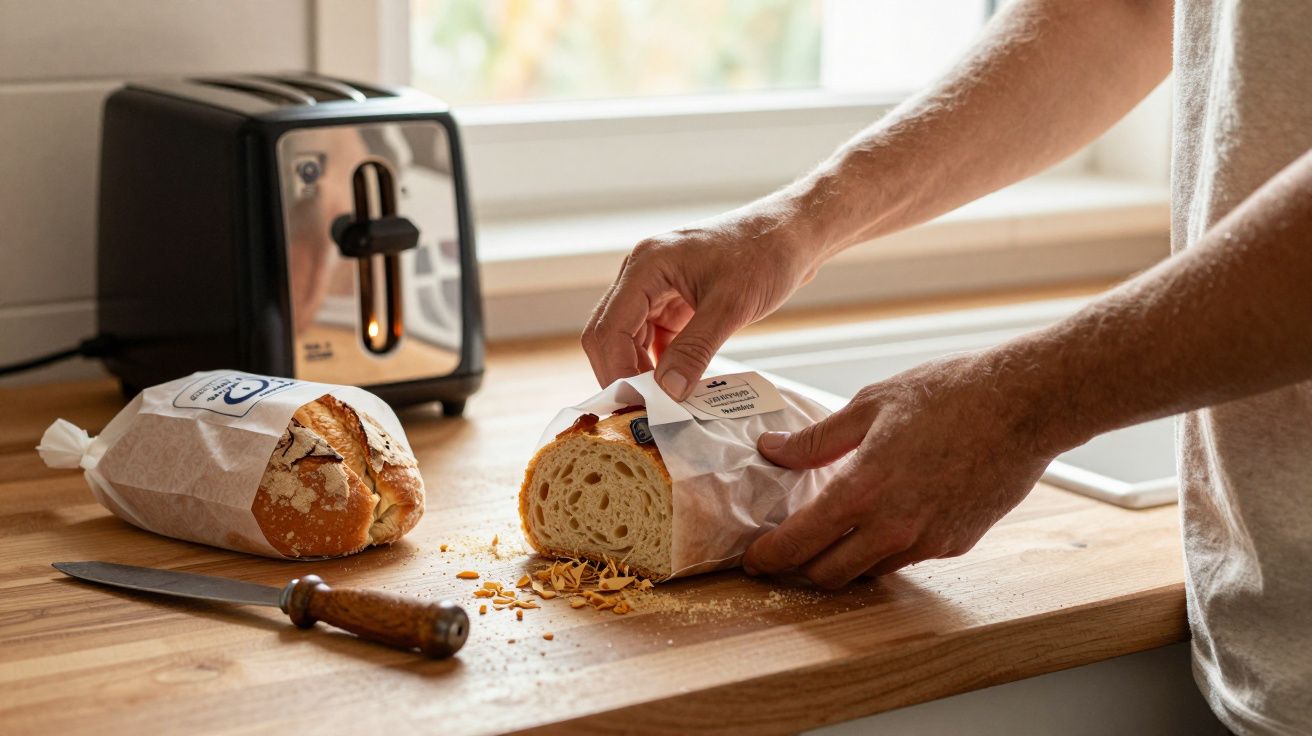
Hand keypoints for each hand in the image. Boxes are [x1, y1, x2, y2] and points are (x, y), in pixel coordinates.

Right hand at [581, 202, 820, 398]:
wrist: (791, 234)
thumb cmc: (765, 255)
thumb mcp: (731, 307)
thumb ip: (695, 350)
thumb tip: (667, 393)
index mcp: (646, 266)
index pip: (608, 329)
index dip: (617, 371)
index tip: (639, 407)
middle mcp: (641, 274)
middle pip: (609, 335)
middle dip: (623, 374)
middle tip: (647, 412)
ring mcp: (654, 287)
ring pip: (627, 339)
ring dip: (641, 371)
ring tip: (663, 404)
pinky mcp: (671, 300)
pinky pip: (652, 338)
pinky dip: (659, 363)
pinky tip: (677, 386)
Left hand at [742, 351, 1062, 587]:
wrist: (1025, 404)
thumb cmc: (949, 395)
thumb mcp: (870, 405)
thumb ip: (816, 439)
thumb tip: (772, 450)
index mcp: (863, 490)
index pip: (800, 544)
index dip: (770, 557)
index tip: (754, 558)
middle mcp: (894, 527)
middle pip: (830, 574)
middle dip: (801, 567)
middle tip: (787, 550)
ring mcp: (929, 540)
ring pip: (869, 571)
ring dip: (844, 562)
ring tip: (833, 534)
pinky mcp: (958, 543)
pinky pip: (907, 557)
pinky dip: (885, 549)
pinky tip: (883, 520)